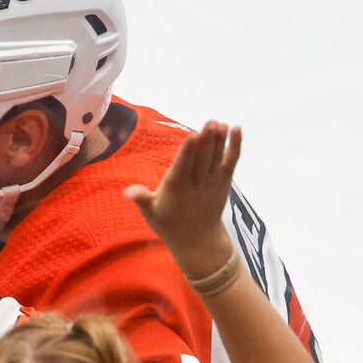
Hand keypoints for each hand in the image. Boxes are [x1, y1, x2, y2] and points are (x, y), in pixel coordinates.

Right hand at [123, 120, 240, 285]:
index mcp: (177, 188)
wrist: (199, 240)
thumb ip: (142, 199)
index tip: (193, 135)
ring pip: (216, 158)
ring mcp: (213, 181)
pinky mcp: (224, 181)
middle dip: (207, 140)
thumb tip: (126, 192)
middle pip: (202, 158)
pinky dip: (235, 146)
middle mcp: (197, 183)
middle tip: (210, 122)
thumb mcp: (151, 213)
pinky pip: (231, 161)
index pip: (183, 166)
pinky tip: (236, 129)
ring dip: (220, 140)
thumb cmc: (170, 223)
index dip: (189, 150)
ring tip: (220, 124)